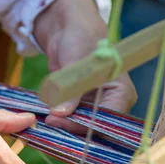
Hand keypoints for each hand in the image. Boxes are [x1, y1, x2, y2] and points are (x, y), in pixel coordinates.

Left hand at [34, 0, 136, 132]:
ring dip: (62, 129)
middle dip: (70, 130)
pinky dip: (58, 123)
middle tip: (46, 125)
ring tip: (42, 124)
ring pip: (80, 129)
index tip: (56, 121)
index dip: (81, 125)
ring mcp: (95, 109)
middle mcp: (111, 105)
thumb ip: (70, 91)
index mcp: (121, 94)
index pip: (105, 120)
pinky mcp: (80, 109)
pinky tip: (44, 121)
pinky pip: (71, 122)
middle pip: (93, 129)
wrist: (68, 33)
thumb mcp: (75, 64)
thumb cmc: (80, 40)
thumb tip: (60, 112)